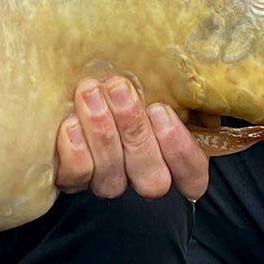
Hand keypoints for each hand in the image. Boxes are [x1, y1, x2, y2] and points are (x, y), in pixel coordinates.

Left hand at [55, 75, 210, 200]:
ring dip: (103, 135)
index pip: (191, 174)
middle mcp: (142, 177)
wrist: (80, 88)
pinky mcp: (73, 181)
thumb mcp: (155, 84)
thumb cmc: (122, 85)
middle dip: (134, 130)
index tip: (160, 110)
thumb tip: (192, 81)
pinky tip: (71, 125)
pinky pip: (77, 178)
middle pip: (151, 177)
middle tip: (118, 89)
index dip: (179, 149)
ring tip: (90, 94)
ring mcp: (108, 182)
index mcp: (173, 157)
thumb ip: (174, 90)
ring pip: (113, 180)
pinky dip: (75, 153)